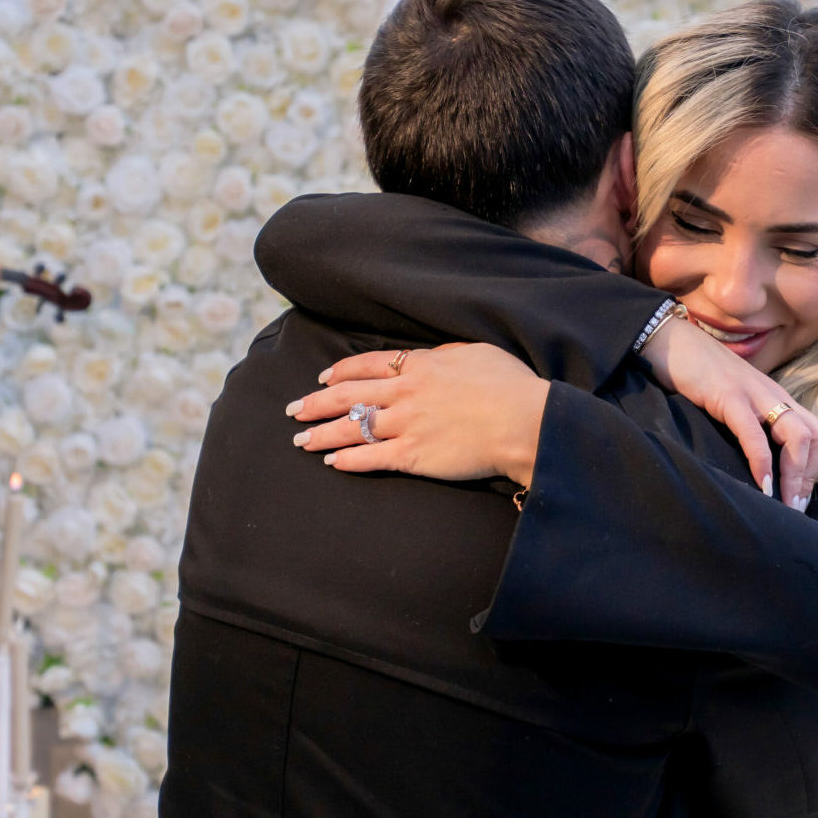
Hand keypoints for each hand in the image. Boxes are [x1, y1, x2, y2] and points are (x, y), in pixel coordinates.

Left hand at [287, 344, 548, 486]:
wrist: (524, 421)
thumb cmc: (509, 385)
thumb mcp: (476, 354)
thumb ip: (446, 355)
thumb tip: (433, 357)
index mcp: (419, 365)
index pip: (367, 366)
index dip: (340, 371)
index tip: (321, 377)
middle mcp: (404, 393)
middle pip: (347, 395)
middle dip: (315, 403)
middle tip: (293, 410)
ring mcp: (406, 425)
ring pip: (352, 428)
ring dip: (322, 434)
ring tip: (301, 440)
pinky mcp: (413, 455)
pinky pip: (371, 458)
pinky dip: (349, 460)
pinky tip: (332, 463)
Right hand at [641, 314, 817, 508]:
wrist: (668, 340)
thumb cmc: (696, 374)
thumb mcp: (732, 399)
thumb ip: (747, 421)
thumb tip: (752, 461)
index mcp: (776, 398)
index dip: (814, 470)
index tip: (797, 499)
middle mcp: (774, 396)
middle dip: (810, 478)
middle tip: (794, 509)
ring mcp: (754, 394)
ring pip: (798, 436)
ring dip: (795, 476)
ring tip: (783, 505)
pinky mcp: (729, 395)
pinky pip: (754, 433)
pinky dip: (761, 463)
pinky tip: (761, 485)